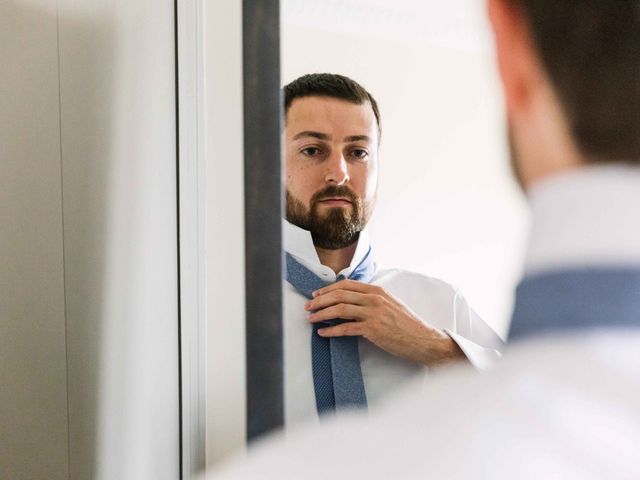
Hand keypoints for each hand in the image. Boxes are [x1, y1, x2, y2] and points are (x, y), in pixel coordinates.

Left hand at [305, 279, 464, 366]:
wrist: (422, 339)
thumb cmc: (407, 324)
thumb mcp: (390, 304)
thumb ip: (372, 300)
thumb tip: (351, 301)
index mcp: (377, 291)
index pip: (346, 285)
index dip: (328, 289)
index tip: (317, 294)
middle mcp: (374, 299)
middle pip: (339, 295)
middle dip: (320, 300)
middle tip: (309, 306)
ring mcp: (373, 313)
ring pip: (340, 309)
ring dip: (322, 313)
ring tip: (311, 318)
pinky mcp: (372, 329)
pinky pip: (346, 328)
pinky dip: (331, 330)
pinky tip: (323, 332)